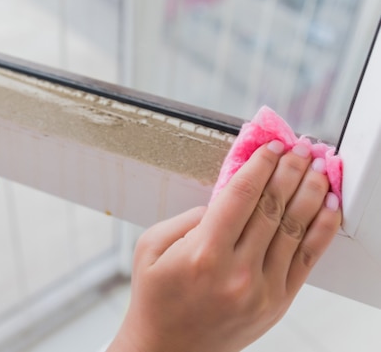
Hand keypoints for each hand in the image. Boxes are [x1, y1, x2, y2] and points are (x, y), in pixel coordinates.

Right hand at [109, 141, 341, 351]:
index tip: (270, 146)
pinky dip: (321, 229)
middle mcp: (237, 271)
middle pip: (273, 207)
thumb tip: (227, 197)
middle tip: (301, 148)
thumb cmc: (155, 297)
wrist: (168, 349)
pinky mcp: (277, 303)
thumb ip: (189, 218)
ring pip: (295, 228)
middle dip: (290, 170)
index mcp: (203, 253)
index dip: (260, 165)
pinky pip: (307, 259)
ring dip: (310, 192)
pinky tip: (327, 206)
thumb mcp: (151, 247)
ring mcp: (262, 289)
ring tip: (319, 168)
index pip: (242, 195)